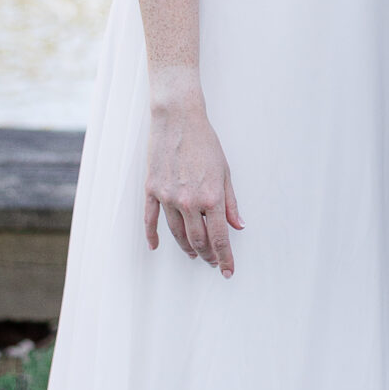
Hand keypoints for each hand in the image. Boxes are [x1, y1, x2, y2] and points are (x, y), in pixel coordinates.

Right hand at [144, 81, 243, 276]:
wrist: (178, 119)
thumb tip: (238, 226)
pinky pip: (150, 219)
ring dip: (186, 248)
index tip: (228, 270)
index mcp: (211, 197)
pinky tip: (156, 246)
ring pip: (176, 234)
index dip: (225, 258)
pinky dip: (153, 235)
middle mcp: (189, 201)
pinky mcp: (152, 190)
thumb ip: (231, 202)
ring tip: (193, 254)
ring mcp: (168, 197)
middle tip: (213, 262)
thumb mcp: (225, 172)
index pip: (219, 238)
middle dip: (207, 255)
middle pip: (198, 241)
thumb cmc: (205, 142)